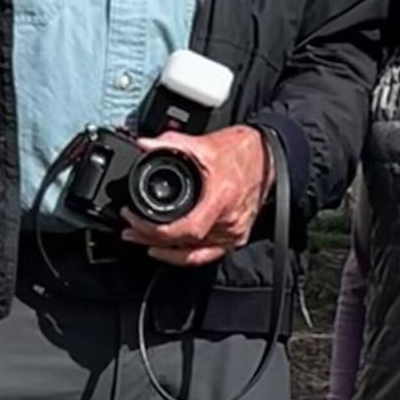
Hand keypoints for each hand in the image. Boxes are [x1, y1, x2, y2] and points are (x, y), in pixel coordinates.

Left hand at [120, 124, 271, 266]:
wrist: (270, 157)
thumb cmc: (244, 152)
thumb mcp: (205, 144)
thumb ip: (171, 143)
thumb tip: (144, 145)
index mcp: (220, 199)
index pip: (185, 230)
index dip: (156, 231)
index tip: (135, 219)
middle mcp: (229, 221)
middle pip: (184, 244)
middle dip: (150, 237)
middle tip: (128, 227)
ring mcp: (233, 233)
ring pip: (192, 252)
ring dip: (163, 247)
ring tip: (139, 238)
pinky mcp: (236, 237)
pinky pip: (206, 255)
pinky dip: (183, 256)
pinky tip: (165, 251)